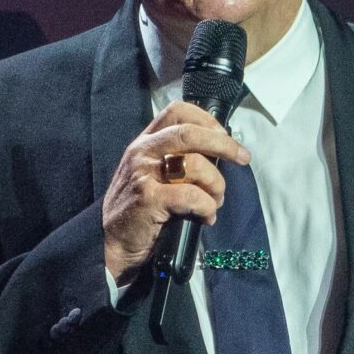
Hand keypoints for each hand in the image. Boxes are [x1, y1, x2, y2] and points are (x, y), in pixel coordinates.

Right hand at [101, 101, 251, 280]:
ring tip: (215, 202)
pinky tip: (205, 217)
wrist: (110, 242)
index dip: (206, 119)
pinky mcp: (149, 199)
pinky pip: (191, 196)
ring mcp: (144, 174)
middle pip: (190, 133)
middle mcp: (143, 152)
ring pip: (196, 165)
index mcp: (146, 142)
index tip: (224, 135)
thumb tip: (220, 155)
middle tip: (242, 157)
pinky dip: (206, 207)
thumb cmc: (138, 210)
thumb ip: (177, 160)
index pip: (177, 112)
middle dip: (224, 144)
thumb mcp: (152, 175)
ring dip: (216, 186)